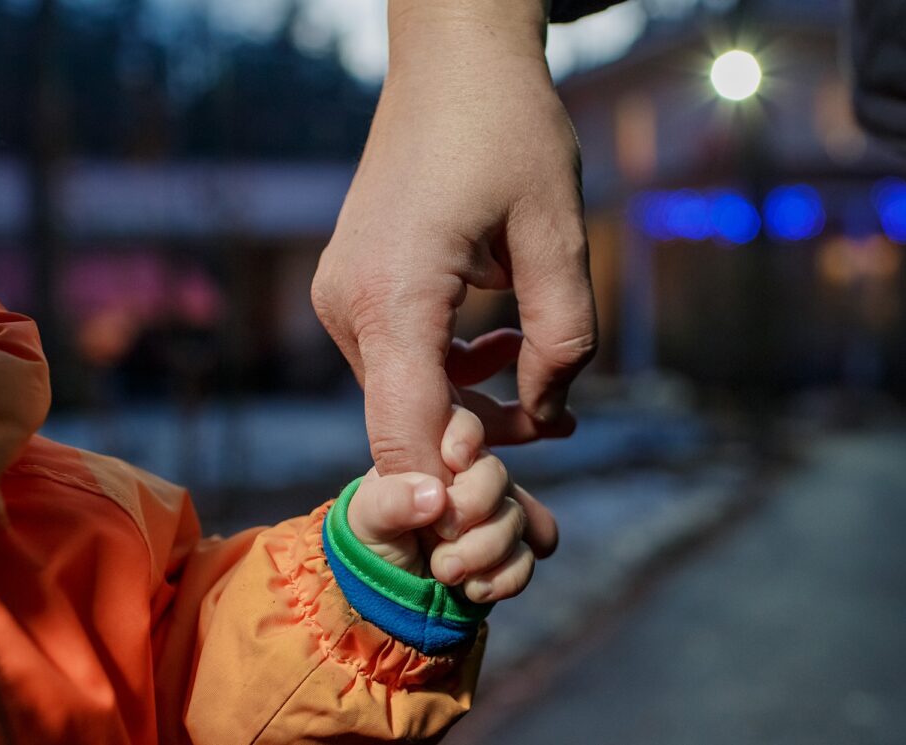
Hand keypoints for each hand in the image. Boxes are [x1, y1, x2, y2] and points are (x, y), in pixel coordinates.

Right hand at [312, 0, 596, 478]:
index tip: (495, 524)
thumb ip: (564, 334)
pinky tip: (502, 347)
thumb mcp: (558, 230)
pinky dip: (448, 373)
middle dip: (482, 445)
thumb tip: (549, 410)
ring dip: (470, 407)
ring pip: (403, 394)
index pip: (404, 429)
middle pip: (407, 419)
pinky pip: (398, 359)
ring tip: (548, 392)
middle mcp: (347, 303)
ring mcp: (341, 297)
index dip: (445, 492)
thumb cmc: (504, 128)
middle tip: (561, 431)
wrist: (451, 62)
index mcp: (391, 293)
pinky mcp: (352, 289)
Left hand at [347, 406, 557, 600]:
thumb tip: (436, 495)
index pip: (463, 428)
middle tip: (440, 535)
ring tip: (445, 571)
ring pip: (514, 518)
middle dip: (472, 507)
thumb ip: (391, 501)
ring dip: (484, 549)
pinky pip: (526, 559)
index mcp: (434, 457)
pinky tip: (474, 589)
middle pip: (496, 475)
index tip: (452, 460)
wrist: (386, 596)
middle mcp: (469, 481)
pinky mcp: (507, 556)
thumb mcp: (367, 519)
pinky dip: (505, 576)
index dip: (465, 438)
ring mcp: (491, 517)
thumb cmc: (374, 542)